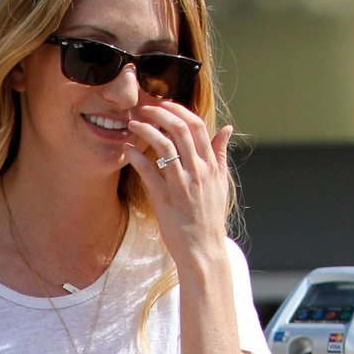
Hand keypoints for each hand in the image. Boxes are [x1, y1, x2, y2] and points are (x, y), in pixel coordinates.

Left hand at [126, 103, 232, 266]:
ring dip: (146, 130)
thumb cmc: (209, 217)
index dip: (180, 110)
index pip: (197, 126)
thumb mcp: (220, 182)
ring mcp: (181, 184)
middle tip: (144, 108)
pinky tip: (127, 148)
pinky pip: (149, 172)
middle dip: (160, 113)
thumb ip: (220, 153)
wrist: (203, 249)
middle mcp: (198, 170)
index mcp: (210, 164)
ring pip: (164, 146)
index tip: (165, 104)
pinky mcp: (165, 199)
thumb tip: (227, 128)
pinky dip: (137, 157)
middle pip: (180, 129)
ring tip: (133, 123)